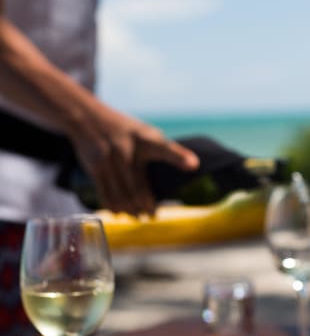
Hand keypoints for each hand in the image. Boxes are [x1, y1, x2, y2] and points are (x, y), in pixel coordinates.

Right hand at [69, 106, 198, 215]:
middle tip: (153, 216)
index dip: (180, 156)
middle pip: (139, 187)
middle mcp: (128, 148)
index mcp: (146, 138)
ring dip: (131, 210)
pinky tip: (120, 213)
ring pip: (122, 194)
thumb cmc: (126, 130)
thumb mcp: (146, 132)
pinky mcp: (95, 167)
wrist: (89, 118)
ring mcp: (110, 158)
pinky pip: (106, 193)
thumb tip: (186, 172)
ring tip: (138, 217)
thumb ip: (161, 150)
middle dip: (147, 206)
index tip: (194, 164)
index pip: (165, 147)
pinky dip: (114, 207)